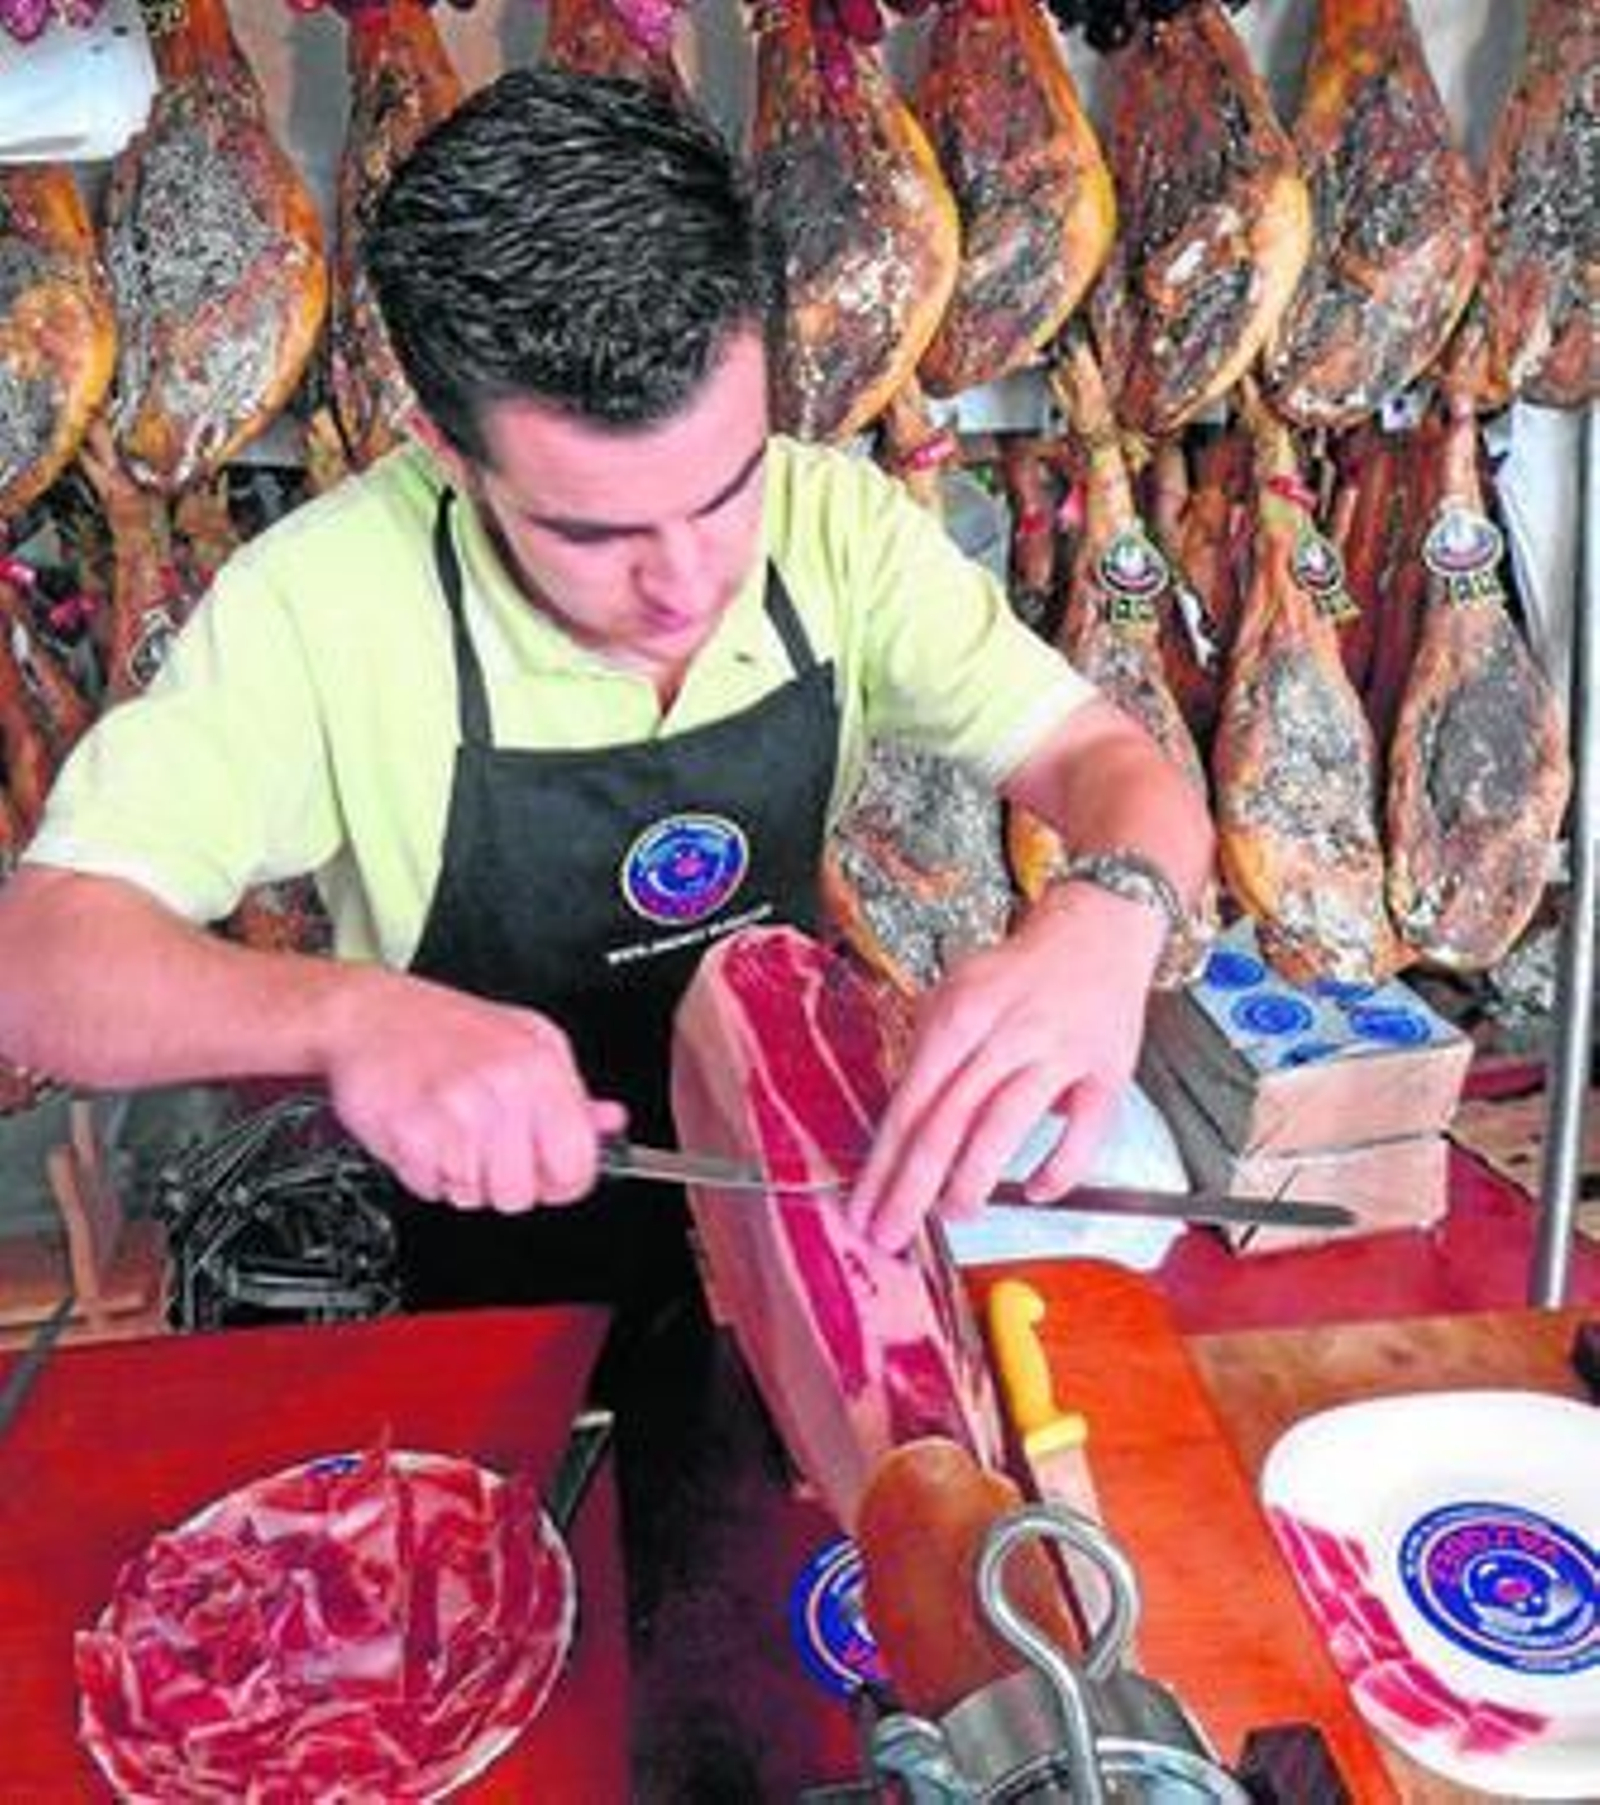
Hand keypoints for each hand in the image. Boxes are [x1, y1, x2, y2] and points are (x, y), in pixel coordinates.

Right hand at [321, 966, 625, 1211]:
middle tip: (486, 1150)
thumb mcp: (526, 1040)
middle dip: (503, 1183)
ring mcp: (456, 1112)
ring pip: (476, 1196)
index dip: (561, 1181)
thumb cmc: (444, 1026)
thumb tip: (608, 1123)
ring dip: (461, 1179)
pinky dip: (425, 1174)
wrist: (368, 1013)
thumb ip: (570, 1090)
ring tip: (450, 1135)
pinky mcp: (411, 1132)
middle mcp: (503, 1089)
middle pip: (522, 1193)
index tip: (547, 1173)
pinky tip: (423, 1136)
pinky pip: (431, 1188)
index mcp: (540, 1068)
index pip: (577, 1165)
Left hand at [846, 884, 1163, 1252]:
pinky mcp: (1107, 1072)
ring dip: (972, 1180)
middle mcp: (1006, 1033)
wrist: (1097, 930)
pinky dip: (1058, 1168)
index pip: (910, 1102)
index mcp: (960, 1016)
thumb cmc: (1019, 975)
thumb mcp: (956, 996)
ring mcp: (1058, 1053)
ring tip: (953, 1213)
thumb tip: (897, 1131)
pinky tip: (1036, 1191)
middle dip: (913, 1188)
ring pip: (1004, 1126)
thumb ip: (929, 1058)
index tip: (863, 1206)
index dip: (883, 1163)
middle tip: (891, 1232)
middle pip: (947, 1122)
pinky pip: (1083, 1133)